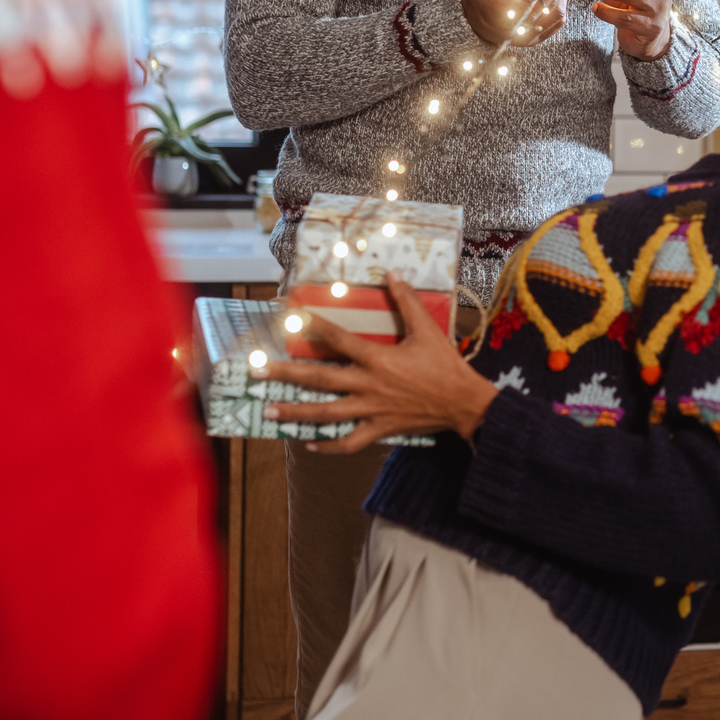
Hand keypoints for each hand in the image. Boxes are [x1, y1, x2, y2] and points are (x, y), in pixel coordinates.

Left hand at [261, 276, 497, 451]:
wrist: (463, 404)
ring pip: (325, 414)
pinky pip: (348, 442)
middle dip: (286, 375)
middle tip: (257, 373)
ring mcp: (370, 411)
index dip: (315, 327)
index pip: (339, 340)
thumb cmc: (445, 365)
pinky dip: (327, 445)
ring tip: (269, 411)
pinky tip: (309, 443)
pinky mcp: (378, 430)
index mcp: (378, 359)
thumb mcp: (428, 330)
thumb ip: (408, 302)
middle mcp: (368, 386)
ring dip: (295, 413)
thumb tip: (394, 274)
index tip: (293, 318)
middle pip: (319, 380)